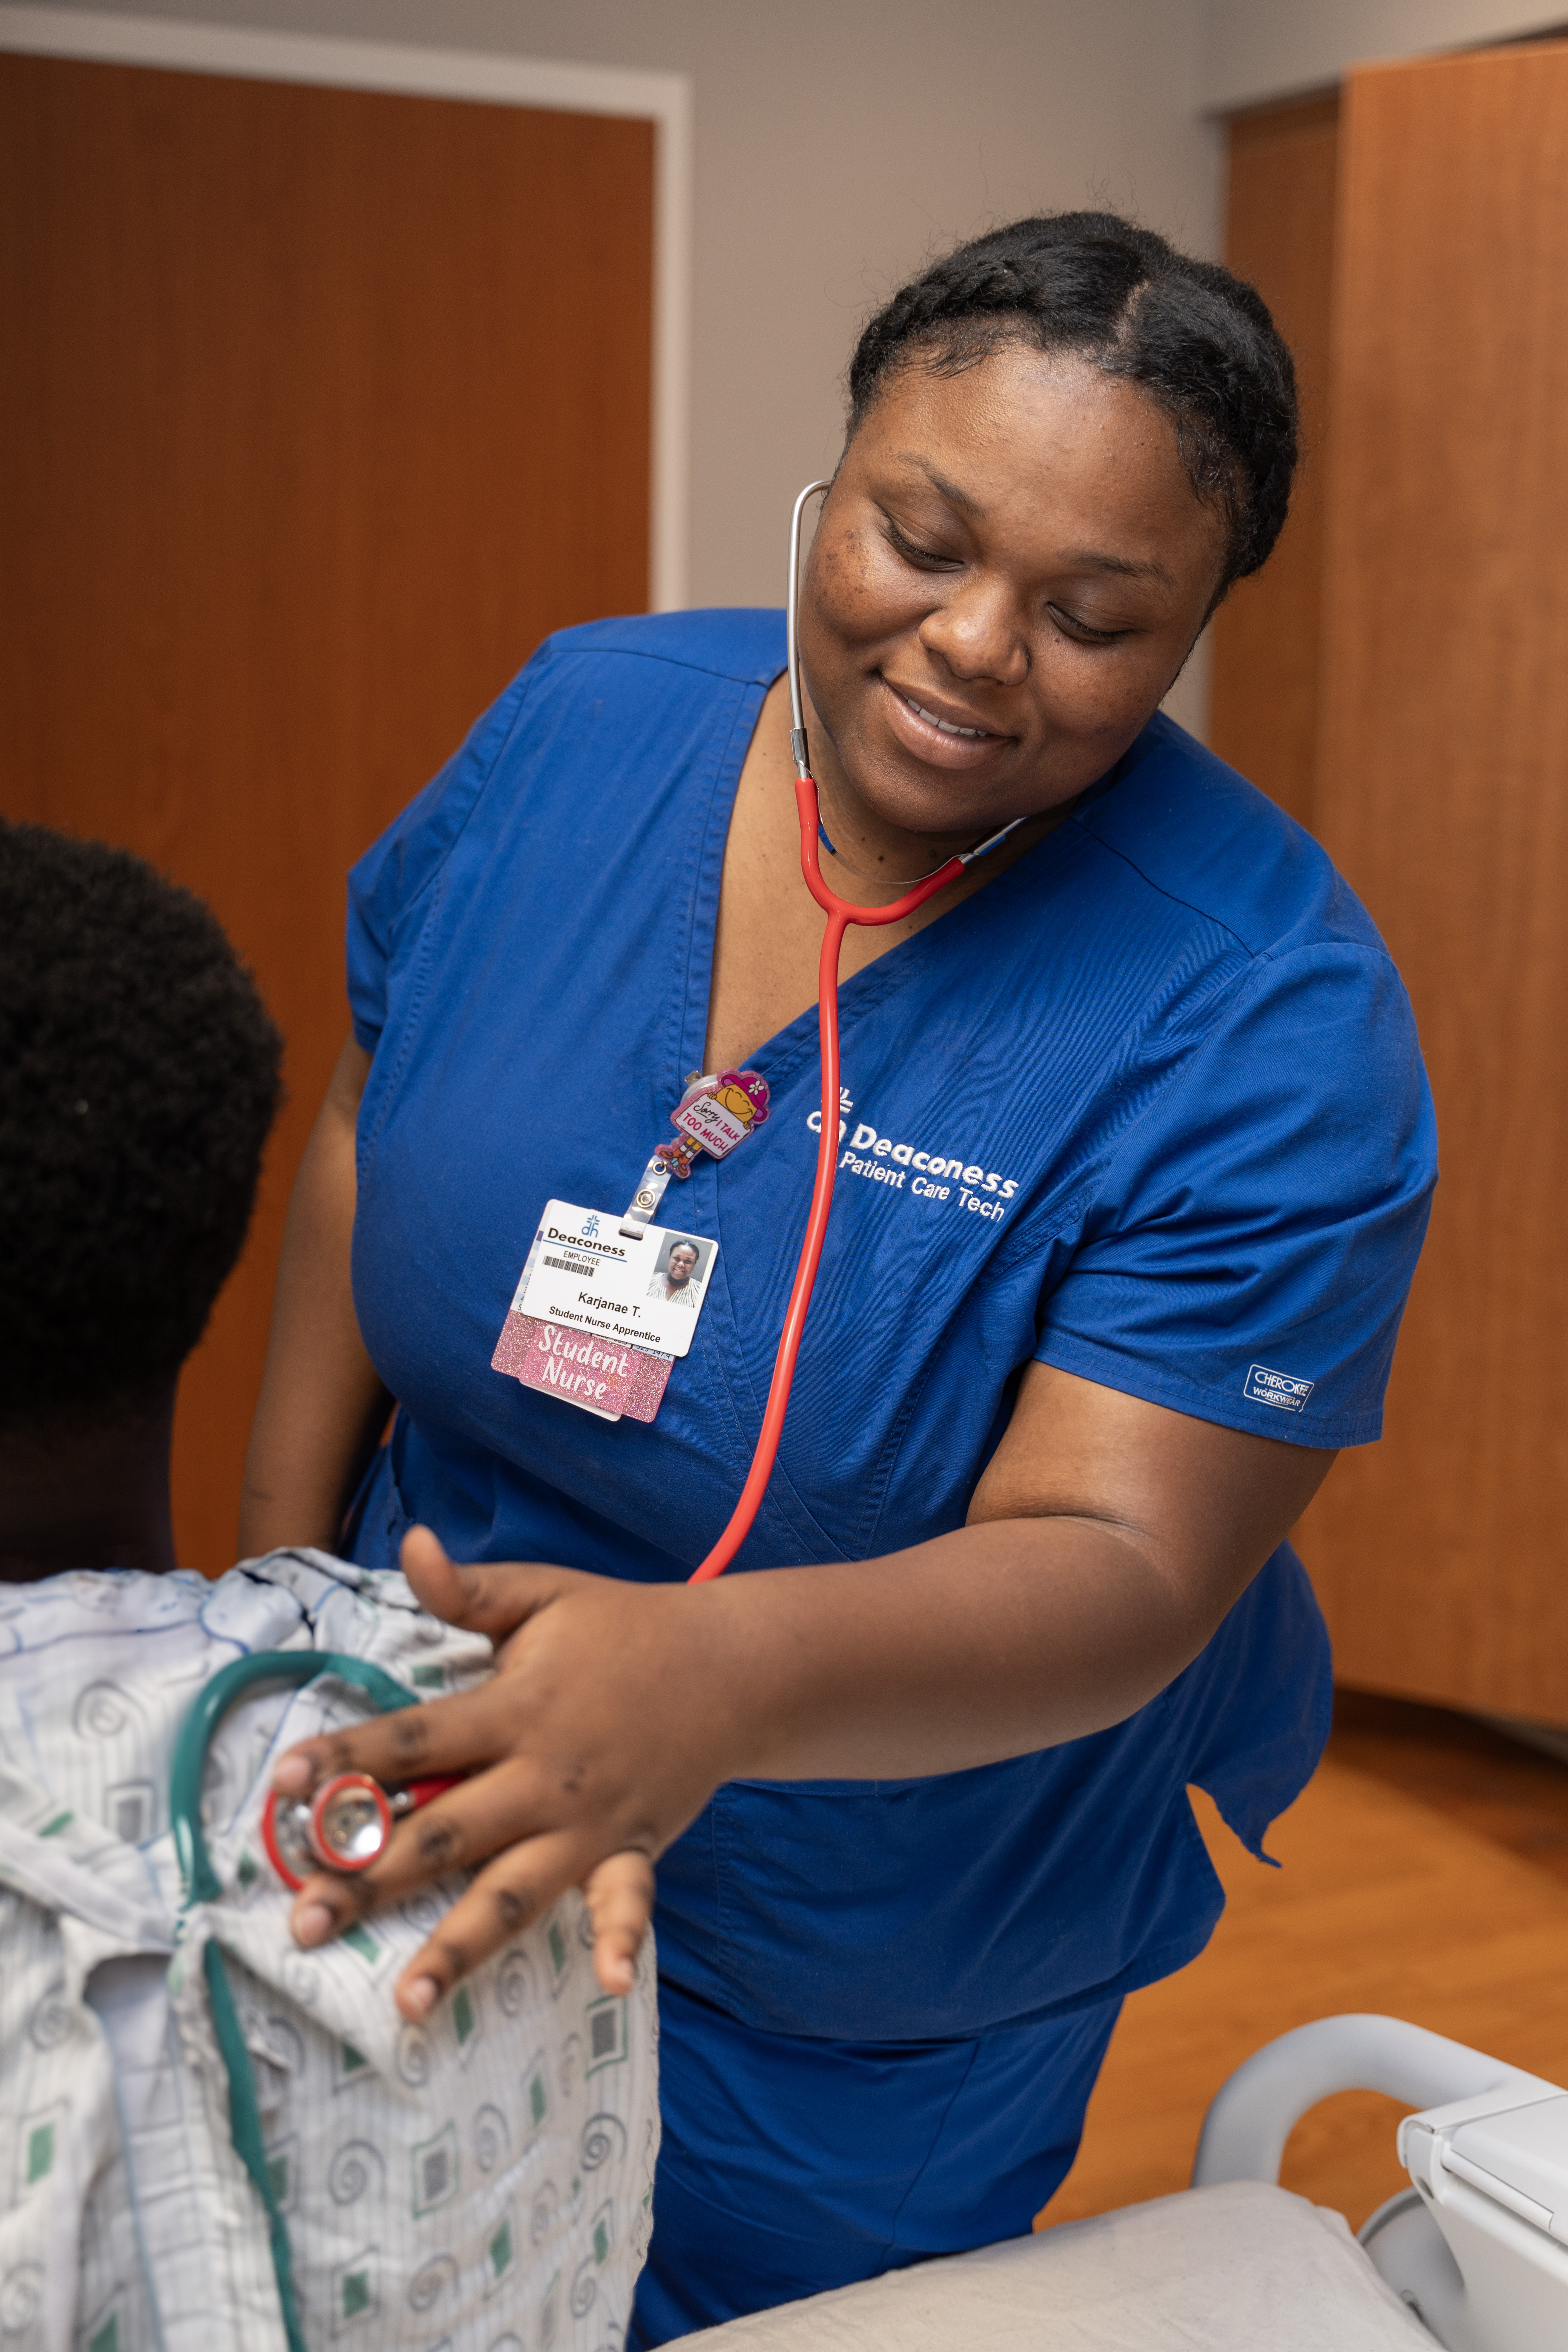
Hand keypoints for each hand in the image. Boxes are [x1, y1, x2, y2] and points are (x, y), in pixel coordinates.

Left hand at [270, 1526, 741, 2019]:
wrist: (730, 1664)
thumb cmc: (621, 1626)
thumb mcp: (542, 1593)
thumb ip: (468, 1587)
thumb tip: (411, 1543)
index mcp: (517, 1708)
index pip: (415, 1738)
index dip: (346, 1756)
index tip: (279, 1785)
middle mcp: (547, 1774)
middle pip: (446, 1834)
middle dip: (371, 1879)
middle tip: (301, 1924)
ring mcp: (591, 1822)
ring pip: (513, 1895)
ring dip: (459, 1949)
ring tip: (405, 2005)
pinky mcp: (633, 1848)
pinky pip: (626, 1902)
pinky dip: (621, 1939)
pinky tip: (608, 1981)